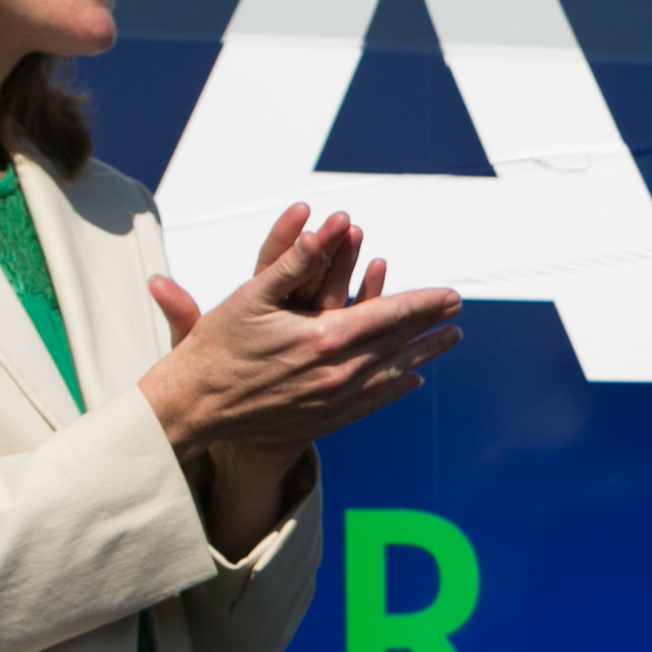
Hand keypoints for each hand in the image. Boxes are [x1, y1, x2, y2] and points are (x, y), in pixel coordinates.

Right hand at [140, 206, 461, 462]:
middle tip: (458, 313)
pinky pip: (370, 404)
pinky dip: (394, 389)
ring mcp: (331, 402)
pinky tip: (410, 381)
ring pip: (390, 375)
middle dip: (430, 326)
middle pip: (397, 345)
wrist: (193, 407)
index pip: (389, 315)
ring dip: (422, 356)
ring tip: (448, 341)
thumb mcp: (250, 296)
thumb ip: (293, 262)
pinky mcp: (321, 421)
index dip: (423, 303)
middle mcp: (336, 373)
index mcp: (324, 338)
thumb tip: (325, 230)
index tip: (452, 295)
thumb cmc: (216, 345)